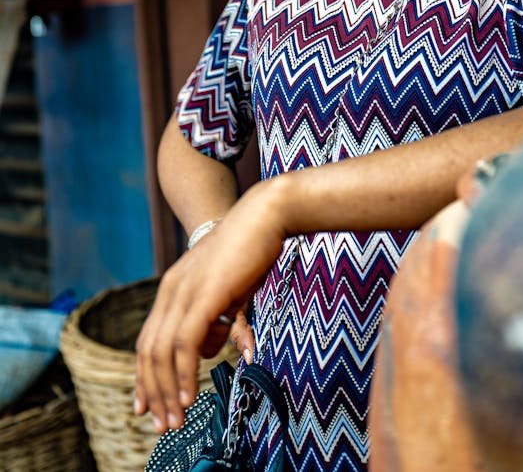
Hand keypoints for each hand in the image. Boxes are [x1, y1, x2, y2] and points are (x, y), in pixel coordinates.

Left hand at [133, 182, 284, 431]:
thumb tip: (213, 346)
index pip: (148, 339)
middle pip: (148, 351)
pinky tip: (189, 396)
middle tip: (162, 424)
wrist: (263, 214)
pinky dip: (183, 374)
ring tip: (176, 419)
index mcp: (174, 287)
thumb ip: (218, 317)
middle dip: (153, 392)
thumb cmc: (251, 249)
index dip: (144, 375)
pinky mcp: (203, 295)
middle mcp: (171, 290)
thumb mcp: (228, 287)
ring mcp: (185, 292)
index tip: (146, 406)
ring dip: (167, 391)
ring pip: (162, 353)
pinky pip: (184, 344)